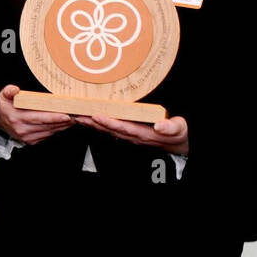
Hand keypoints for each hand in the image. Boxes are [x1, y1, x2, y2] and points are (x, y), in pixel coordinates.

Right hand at [0, 84, 72, 144]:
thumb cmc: (5, 107)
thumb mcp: (2, 96)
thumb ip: (8, 91)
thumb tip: (14, 89)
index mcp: (16, 118)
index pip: (38, 117)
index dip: (53, 117)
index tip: (66, 115)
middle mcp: (22, 129)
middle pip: (47, 125)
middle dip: (64, 121)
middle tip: (77, 115)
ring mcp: (27, 137)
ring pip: (50, 131)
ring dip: (63, 125)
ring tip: (75, 117)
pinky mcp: (32, 141)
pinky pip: (48, 135)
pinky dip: (58, 129)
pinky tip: (65, 123)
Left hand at [75, 114, 189, 155]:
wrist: (177, 142)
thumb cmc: (177, 133)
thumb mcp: (179, 129)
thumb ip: (171, 127)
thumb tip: (161, 126)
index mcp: (143, 133)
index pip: (123, 127)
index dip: (109, 122)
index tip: (97, 116)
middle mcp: (133, 135)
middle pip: (110, 129)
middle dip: (93, 122)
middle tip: (78, 115)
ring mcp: (129, 135)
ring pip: (107, 129)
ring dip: (92, 123)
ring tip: (78, 116)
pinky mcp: (128, 132)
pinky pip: (110, 128)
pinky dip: (98, 123)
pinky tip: (88, 119)